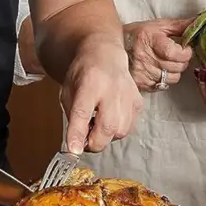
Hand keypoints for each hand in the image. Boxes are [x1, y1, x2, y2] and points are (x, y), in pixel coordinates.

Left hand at [60, 38, 142, 153]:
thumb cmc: (83, 74)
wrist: (104, 55)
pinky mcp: (138, 101)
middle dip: (94, 143)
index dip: (77, 133)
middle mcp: (112, 88)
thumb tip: (76, 145)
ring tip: (96, 125)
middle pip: (107, 127)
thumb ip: (72, 116)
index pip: (83, 111)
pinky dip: (117, 130)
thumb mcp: (67, 90)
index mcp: (90, 82)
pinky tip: (109, 119)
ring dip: (106, 136)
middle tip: (85, 141)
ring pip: (120, 131)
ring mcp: (128, 95)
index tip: (73, 150)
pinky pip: (129, 128)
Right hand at [123, 18, 194, 91]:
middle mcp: (145, 57)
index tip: (185, 48)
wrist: (112, 47)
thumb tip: (199, 22)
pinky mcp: (140, 83)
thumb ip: (180, 25)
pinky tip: (158, 69)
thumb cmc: (136, 35)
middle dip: (182, 61)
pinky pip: (162, 86)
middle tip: (177, 54)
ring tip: (166, 61)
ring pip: (172, 78)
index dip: (186, 52)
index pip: (175, 53)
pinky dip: (164, 79)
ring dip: (174, 71)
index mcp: (150, 39)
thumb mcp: (157, 25)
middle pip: (177, 67)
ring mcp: (142, 72)